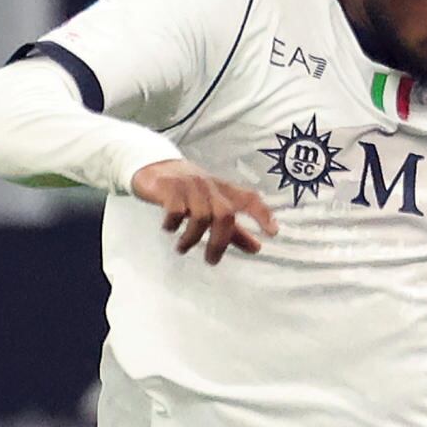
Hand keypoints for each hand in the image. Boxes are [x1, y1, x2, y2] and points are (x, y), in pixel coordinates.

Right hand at [131, 160, 276, 263]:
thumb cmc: (189, 192)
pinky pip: (176, 210)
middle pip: (225, 215)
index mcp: (224, 191)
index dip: (263, 214)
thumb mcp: (213, 207)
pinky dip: (173, 223)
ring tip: (182, 248)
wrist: (153, 166)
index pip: (249, 199)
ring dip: (192, 238)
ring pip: (201, 216)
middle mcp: (210, 187)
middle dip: (220, 241)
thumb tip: (257, 248)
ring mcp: (190, 186)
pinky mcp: (170, 187)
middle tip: (211, 260)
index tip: (273, 233)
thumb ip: (234, 230)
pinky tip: (168, 228)